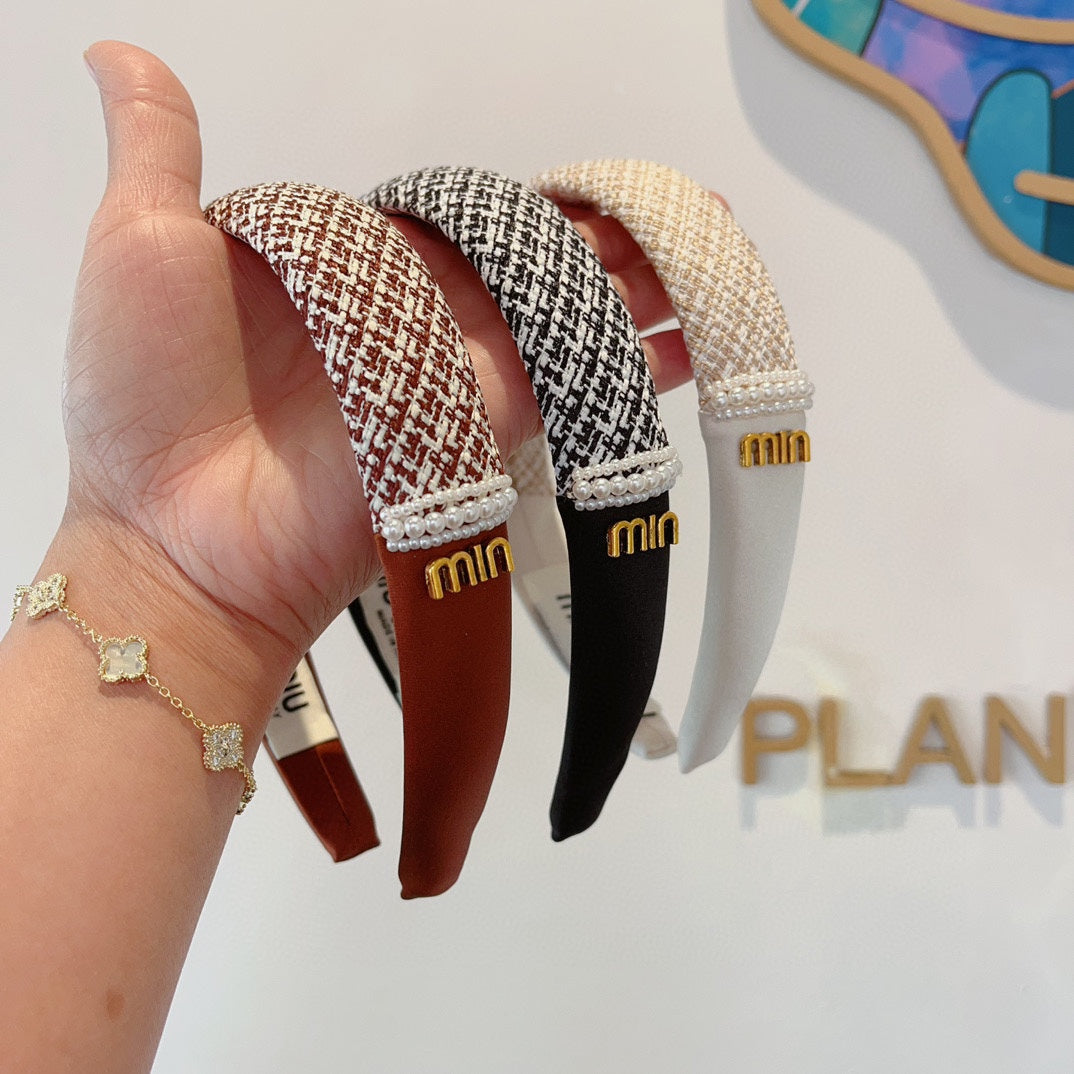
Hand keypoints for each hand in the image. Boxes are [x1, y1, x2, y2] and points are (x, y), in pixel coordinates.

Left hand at [66, 41, 693, 659]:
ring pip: (562, 315)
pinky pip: (567, 382)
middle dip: (601, 235)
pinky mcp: (480, 430)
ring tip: (700, 252)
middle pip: (527, 265)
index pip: (455, 217)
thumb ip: (161, 150)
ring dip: (633, 285)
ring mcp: (450, 377)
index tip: (579, 179)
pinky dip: (626, 359)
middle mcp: (409, 322)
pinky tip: (682, 332)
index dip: (518, 198)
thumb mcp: (142, 247)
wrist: (176, 544)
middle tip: (670, 205)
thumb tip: (121, 56)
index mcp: (347, 270)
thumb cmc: (142, 406)